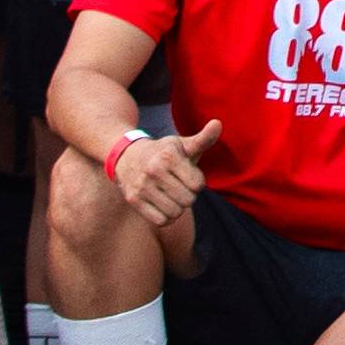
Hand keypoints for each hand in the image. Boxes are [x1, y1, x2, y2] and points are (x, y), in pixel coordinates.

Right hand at [115, 114, 227, 230]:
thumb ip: (203, 139)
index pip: (198, 184)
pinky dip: (166, 217)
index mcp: (168, 156)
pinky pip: (161, 221)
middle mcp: (153, 170)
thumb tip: (218, 123)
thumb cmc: (162, 152)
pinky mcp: (134, 200)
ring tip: (172, 196)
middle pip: (188, 200)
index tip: (189, 175)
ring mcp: (142, 186)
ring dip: (178, 207)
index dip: (198, 182)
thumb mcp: (182, 144)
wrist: (127, 156)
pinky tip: (164, 205)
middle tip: (180, 187)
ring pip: (175, 213)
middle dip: (189, 196)